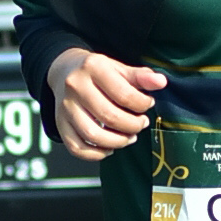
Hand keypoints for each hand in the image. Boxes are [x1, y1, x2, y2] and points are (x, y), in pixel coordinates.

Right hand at [47, 47, 166, 160]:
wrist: (64, 71)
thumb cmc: (97, 72)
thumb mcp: (119, 68)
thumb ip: (141, 76)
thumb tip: (161, 82)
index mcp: (93, 67)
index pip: (124, 94)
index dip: (142, 104)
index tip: (148, 104)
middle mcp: (75, 86)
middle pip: (109, 116)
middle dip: (132, 125)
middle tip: (141, 124)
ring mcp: (65, 107)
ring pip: (93, 135)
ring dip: (117, 142)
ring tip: (129, 137)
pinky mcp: (60, 123)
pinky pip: (77, 148)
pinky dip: (96, 154)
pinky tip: (110, 148)